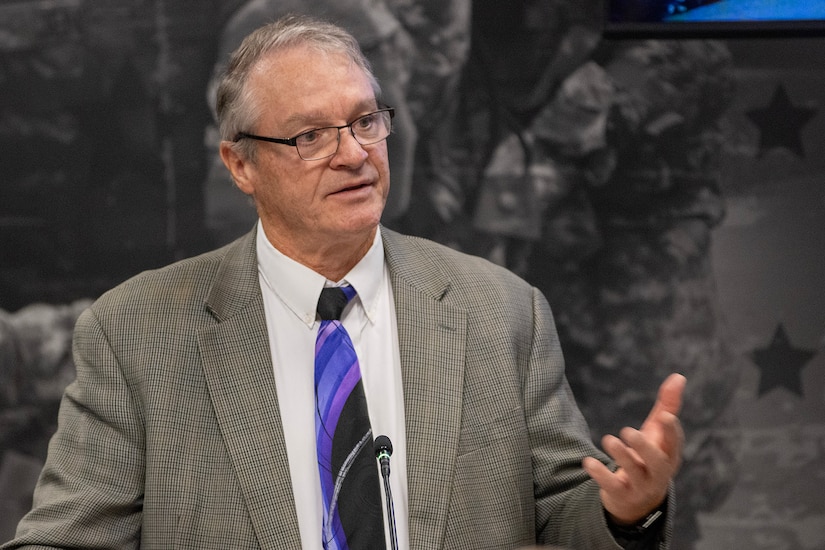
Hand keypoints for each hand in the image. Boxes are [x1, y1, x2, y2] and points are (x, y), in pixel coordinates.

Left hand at [582, 373, 685, 523]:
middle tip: (627, 431)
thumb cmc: (650, 455)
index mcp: (669, 454)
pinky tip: (588, 462)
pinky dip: (600, 474)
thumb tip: (679, 376)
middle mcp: (658, 472)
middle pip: (656, 462)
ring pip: (634, 473)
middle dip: (643, 447)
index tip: (665, 417)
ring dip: (621, 456)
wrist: (638, 499)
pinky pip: (612, 486)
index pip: (675, 444)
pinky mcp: (622, 494)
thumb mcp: (657, 432)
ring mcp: (641, 486)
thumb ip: (668, 405)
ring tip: (608, 439)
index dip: (672, 431)